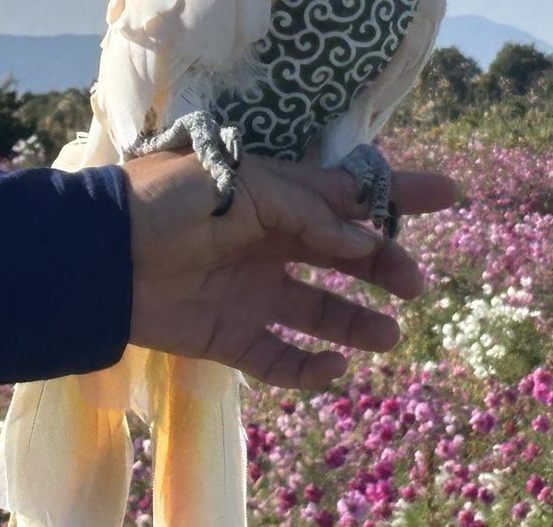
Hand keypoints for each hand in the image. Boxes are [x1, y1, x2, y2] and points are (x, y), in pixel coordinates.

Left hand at [120, 150, 454, 388]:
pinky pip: (278, 357)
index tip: (451, 195)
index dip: (400, 193)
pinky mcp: (230, 335)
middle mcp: (274, 242)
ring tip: (390, 335)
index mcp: (280, 197)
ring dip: (357, 323)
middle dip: (385, 265)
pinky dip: (307, 368)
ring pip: (320, 310)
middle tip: (414, 283)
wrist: (101, 254)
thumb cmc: (173, 200)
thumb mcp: (247, 184)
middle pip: (346, 256)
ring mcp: (254, 290)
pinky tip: (334, 369)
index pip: (351, 193)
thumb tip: (362, 241)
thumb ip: (309, 212)